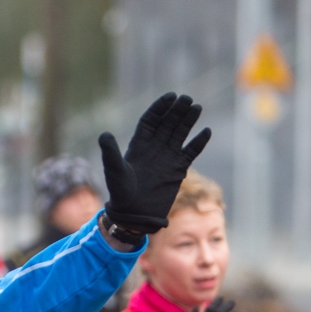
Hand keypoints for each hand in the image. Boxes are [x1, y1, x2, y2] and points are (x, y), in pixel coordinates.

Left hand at [98, 92, 212, 233]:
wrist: (134, 214)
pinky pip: (190, 152)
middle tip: (186, 98)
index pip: (151, 120)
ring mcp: (167, 157)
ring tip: (197, 107)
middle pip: (167, 123)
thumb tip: (104, 135)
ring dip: (188, 121)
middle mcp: (154, 148)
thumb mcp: (114, 171)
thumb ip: (110, 153)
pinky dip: (198, 142)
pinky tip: (206, 131)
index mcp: (139, 144)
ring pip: (180, 134)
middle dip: (176, 110)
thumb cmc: (120, 193)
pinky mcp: (178, 169)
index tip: (170, 96)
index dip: (160, 108)